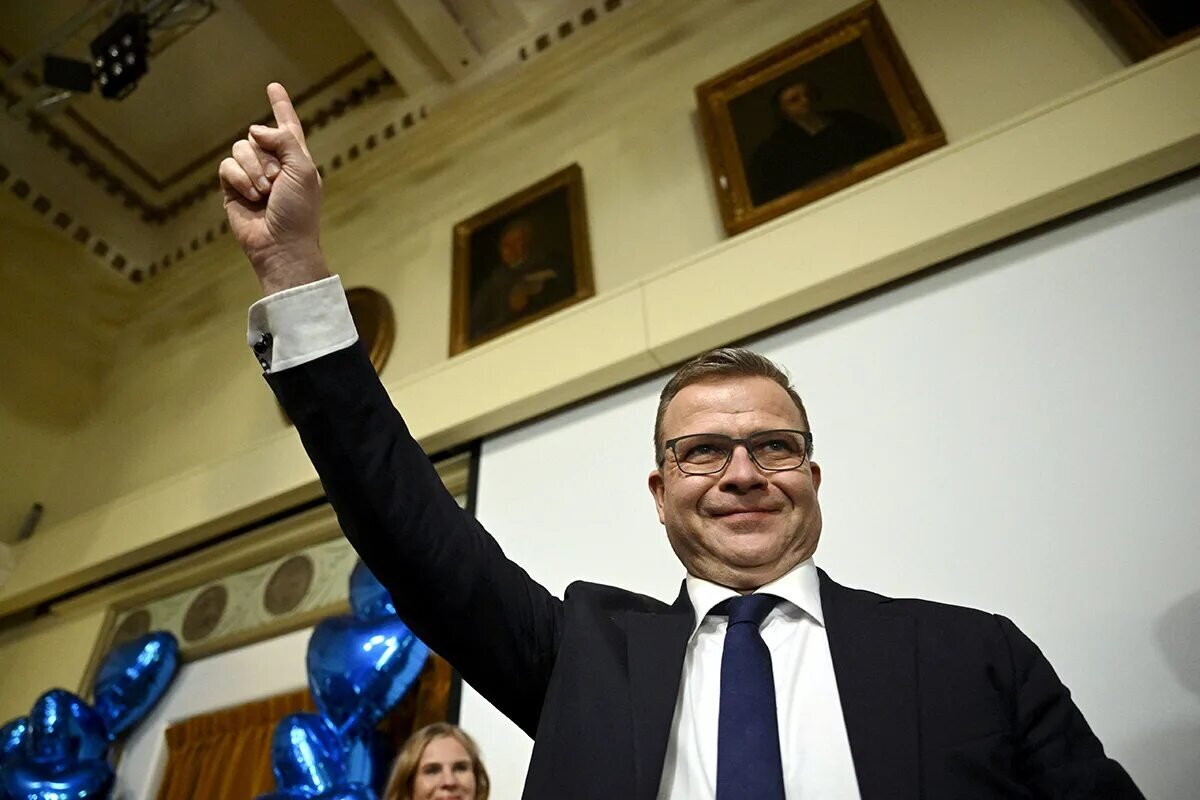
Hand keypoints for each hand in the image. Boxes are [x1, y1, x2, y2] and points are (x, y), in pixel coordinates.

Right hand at [219, 83, 329, 294]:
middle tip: (276, 182)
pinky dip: (239, 178)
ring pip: (241, 148)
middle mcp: (273, 164)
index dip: (281, 106)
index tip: (273, 86)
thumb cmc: (299, 211)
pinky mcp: (233, 188)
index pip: (287, 126)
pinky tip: (251, 196)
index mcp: (296, 159)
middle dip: (266, 157)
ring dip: (253, 169)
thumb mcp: (303, 170)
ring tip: (265, 192)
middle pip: (257, 136)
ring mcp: (252, 175)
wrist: (281, 244)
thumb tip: (254, 130)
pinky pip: (227, 166)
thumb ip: (284, 140)